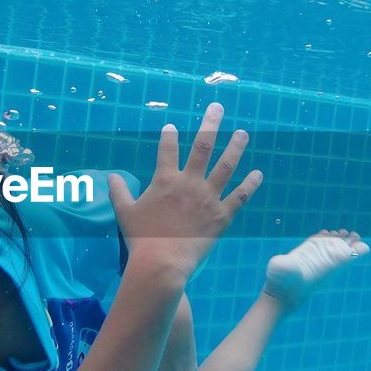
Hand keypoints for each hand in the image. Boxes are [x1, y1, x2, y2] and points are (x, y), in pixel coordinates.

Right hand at [108, 103, 260, 279]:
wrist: (163, 262)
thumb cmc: (142, 238)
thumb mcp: (125, 213)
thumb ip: (119, 192)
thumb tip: (112, 177)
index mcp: (166, 180)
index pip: (168, 149)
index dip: (169, 136)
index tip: (171, 127)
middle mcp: (190, 183)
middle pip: (203, 146)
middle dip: (211, 124)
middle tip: (218, 108)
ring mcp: (209, 198)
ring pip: (226, 166)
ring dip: (235, 147)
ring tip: (243, 134)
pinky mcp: (222, 216)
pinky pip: (240, 197)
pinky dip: (250, 185)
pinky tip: (258, 174)